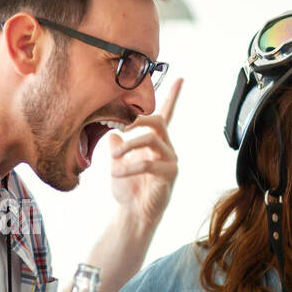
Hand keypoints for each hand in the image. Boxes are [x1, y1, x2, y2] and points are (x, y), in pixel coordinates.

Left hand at [110, 77, 181, 230]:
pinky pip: (149, 162)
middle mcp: (167, 148)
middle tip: (116, 127)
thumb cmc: (127, 188)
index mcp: (156, 141)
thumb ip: (115, 141)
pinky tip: (116, 172)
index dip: (172, 96)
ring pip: (152, 139)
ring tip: (112, 157)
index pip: (166, 114)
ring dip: (128, 145)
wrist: (132, 214)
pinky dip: (128, 166)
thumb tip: (112, 130)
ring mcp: (171, 160)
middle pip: (156, 120)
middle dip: (135, 120)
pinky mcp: (169, 174)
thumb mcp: (116, 159)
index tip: (179, 77)